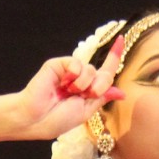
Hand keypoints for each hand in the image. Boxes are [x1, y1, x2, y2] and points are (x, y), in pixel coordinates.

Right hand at [11, 34, 126, 141]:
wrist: (36, 119)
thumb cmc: (58, 119)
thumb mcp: (87, 111)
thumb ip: (103, 97)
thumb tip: (121, 93)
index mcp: (88, 91)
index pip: (105, 73)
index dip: (114, 57)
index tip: (121, 39)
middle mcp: (80, 79)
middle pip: (103, 73)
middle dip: (99, 86)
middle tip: (87, 95)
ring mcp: (70, 71)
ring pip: (90, 69)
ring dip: (84, 84)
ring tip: (69, 93)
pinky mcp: (59, 64)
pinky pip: (76, 63)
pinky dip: (74, 75)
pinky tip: (63, 84)